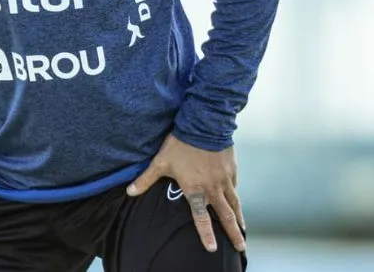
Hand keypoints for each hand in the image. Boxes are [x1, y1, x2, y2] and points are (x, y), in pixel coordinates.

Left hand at [125, 134, 244, 253]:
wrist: (204, 124)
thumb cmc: (180, 144)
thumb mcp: (160, 162)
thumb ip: (146, 179)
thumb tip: (129, 192)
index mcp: (195, 190)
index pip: (202, 218)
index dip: (207, 235)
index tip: (213, 248)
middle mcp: (213, 188)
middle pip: (226, 215)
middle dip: (233, 233)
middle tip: (241, 246)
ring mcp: (225, 178)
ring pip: (234, 202)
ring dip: (239, 217)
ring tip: (243, 229)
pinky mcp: (232, 168)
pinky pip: (234, 186)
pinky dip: (235, 195)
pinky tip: (235, 199)